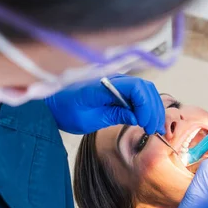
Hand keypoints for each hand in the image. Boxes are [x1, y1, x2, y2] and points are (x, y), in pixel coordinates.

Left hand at [45, 75, 164, 134]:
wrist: (52, 103)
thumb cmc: (65, 110)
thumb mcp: (88, 120)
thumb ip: (113, 116)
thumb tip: (137, 118)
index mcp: (103, 84)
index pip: (135, 87)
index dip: (145, 105)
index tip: (145, 123)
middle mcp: (113, 79)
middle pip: (145, 88)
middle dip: (153, 109)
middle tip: (154, 129)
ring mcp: (117, 82)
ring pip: (145, 91)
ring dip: (153, 109)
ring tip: (155, 127)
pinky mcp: (119, 88)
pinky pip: (139, 94)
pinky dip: (147, 107)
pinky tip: (149, 120)